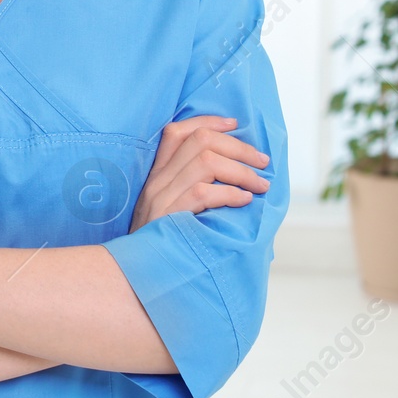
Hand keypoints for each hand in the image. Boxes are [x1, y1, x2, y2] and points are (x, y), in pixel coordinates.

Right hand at [129, 116, 270, 231]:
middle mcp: (157, 181)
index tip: (235, 124)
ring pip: (206, 162)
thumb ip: (192, 189)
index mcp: (157, 175)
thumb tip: (236, 173)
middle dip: (238, 146)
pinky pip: (203, 193)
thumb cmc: (165, 242)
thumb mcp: (171, 209)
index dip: (207, 121)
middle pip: (199, 141)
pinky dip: (230, 193)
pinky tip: (245, 201)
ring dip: (241, 171)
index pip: (176, 132)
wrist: (134, 276)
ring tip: (260, 185)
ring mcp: (161, 198)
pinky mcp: (168, 217)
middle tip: (262, 162)